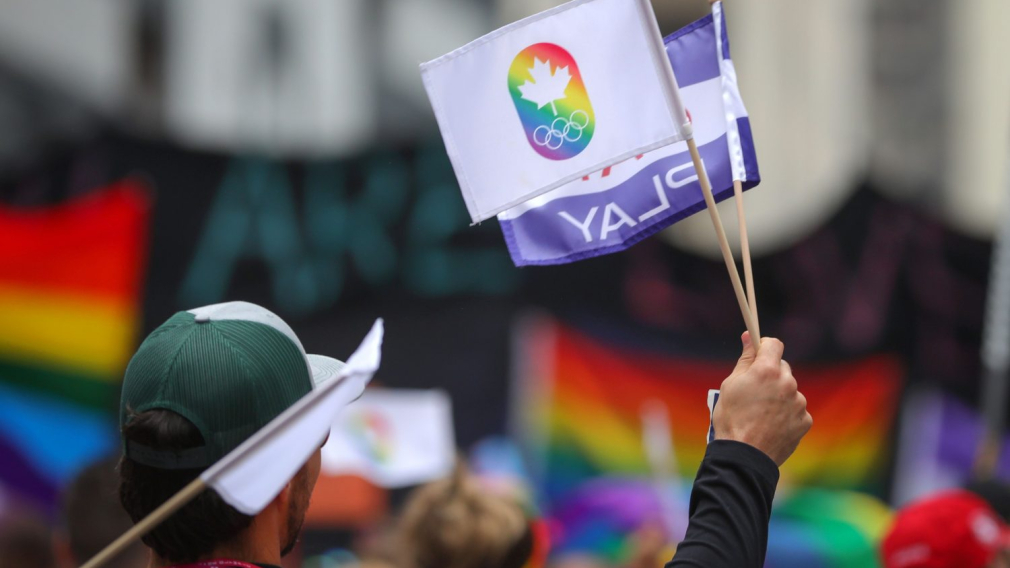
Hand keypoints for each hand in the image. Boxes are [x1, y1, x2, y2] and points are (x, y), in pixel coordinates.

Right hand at [713, 333, 811, 465]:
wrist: (744, 457)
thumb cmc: (731, 419)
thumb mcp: (731, 385)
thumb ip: (745, 360)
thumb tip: (749, 338)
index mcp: (767, 371)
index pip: (774, 344)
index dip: (764, 347)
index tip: (758, 352)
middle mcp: (787, 383)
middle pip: (782, 368)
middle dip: (771, 374)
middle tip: (755, 391)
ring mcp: (799, 403)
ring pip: (790, 390)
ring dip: (780, 396)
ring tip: (762, 414)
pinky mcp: (805, 420)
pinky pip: (796, 410)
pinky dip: (787, 414)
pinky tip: (772, 424)